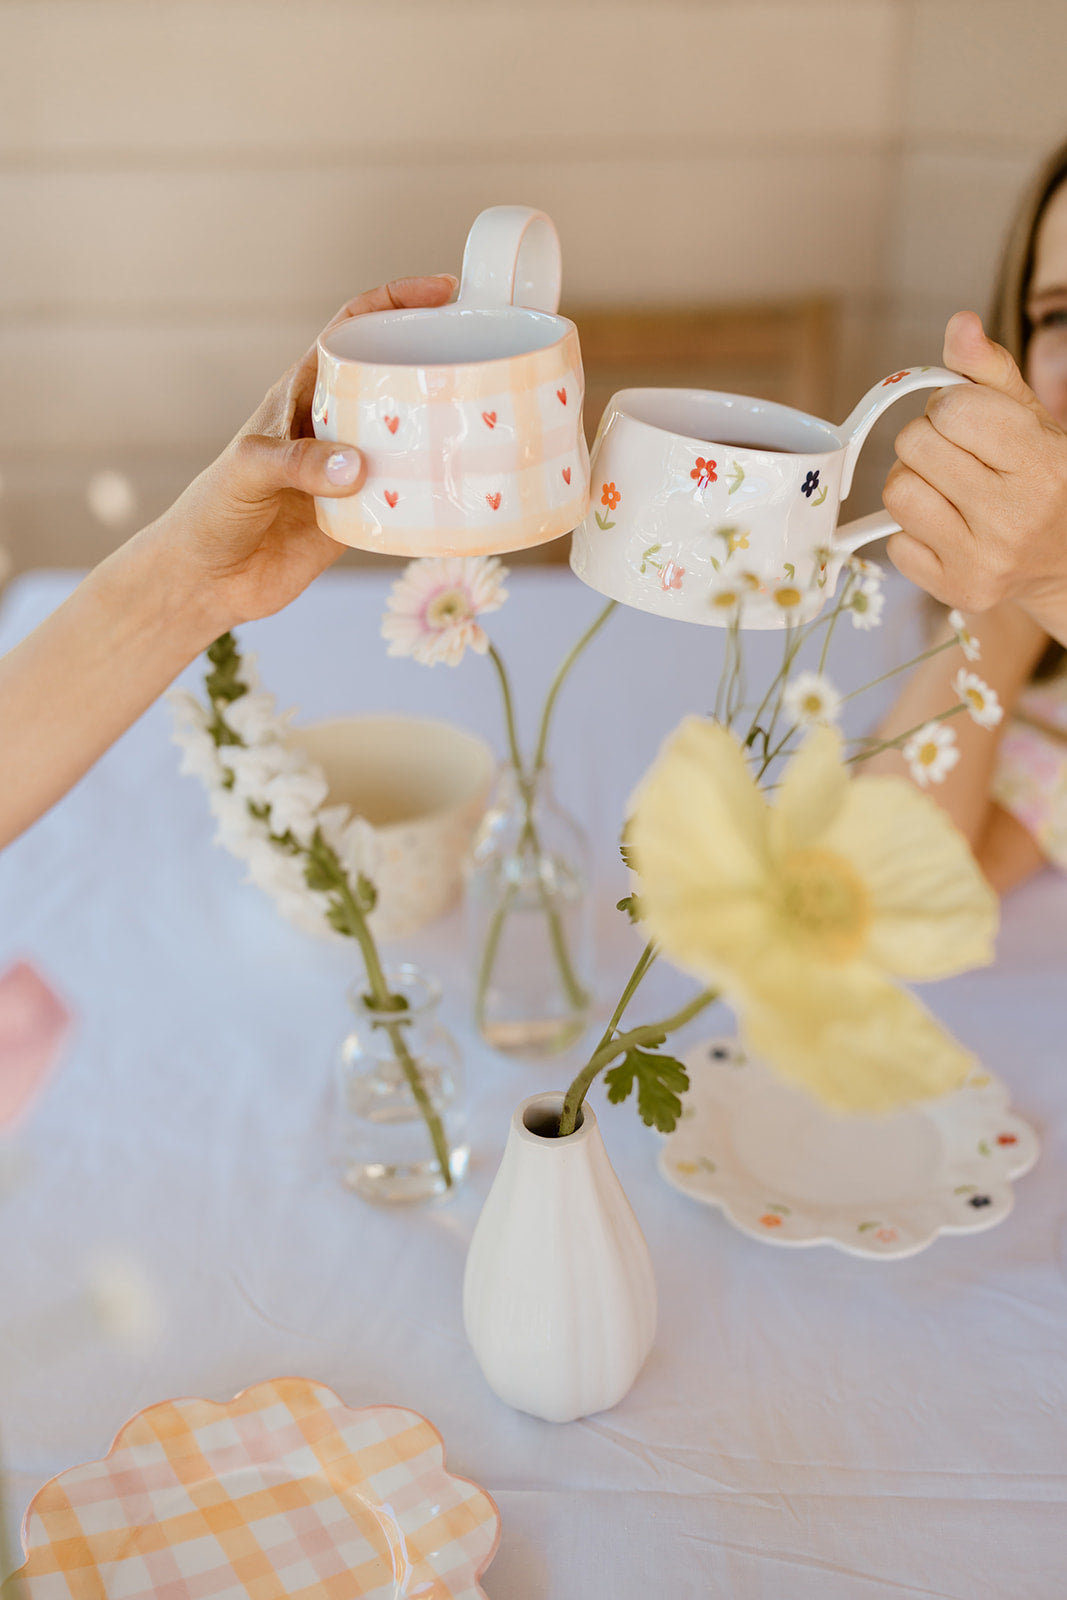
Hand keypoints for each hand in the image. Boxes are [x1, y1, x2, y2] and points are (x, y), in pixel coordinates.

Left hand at [149, 274, 456, 634]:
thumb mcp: (247, 471)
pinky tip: (469, 489)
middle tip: (486, 356)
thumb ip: (297, 462)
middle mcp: (333, 423)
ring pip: (409, 434)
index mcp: (303, 392)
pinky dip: (438, 490)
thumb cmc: (214, 510)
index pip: (353, 327)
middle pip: (393, 375)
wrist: (210, 579)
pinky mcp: (364, 515)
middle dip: (437, 359)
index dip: (397, 301)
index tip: (445, 292)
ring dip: (445, 426)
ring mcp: (352, 469)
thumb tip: (357, 465)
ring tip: (492, 421)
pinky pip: (410, 495)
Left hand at [883, 311, 1066, 638]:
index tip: (967, 420)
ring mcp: (983, 559)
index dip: (949, 406)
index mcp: (1042, 462)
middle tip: (956, 455)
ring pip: (898, 492)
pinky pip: (895, 541)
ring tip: (946, 488)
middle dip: (926, 441)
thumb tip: (959, 325)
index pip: (954, 409)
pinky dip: (912, 530)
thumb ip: (989, 370)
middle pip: (914, 447)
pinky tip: (947, 528)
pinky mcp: (955, 590)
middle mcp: (1014, 515)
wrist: (1063, 560)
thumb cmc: (1038, 476)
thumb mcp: (1028, 416)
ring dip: (912, 482)